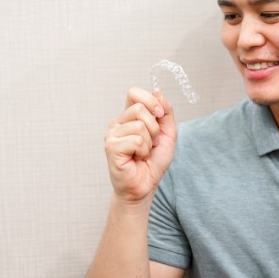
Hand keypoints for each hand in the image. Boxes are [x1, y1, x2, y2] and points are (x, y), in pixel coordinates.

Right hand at [104, 88, 176, 203]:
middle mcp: (117, 123)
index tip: (160, 114)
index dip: (151, 101)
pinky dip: (143, 151)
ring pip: (139, 126)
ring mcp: (112, 134)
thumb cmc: (152, 162)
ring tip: (143, 153)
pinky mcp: (111, 147)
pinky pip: (136, 140)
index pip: (134, 93)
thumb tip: (158, 91)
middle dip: (154, 127)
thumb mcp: (167, 134)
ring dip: (149, 142)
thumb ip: (165, 112)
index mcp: (129, 117)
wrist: (144, 186)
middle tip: (151, 142)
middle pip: (139, 108)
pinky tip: (136, 158)